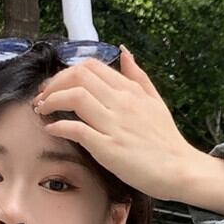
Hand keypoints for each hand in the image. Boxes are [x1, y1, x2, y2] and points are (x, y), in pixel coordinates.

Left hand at [33, 47, 199, 200]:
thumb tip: (124, 53)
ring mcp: (115, 124)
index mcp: (130, 90)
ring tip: (42, 110)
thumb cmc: (166, 141)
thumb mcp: (155, 101)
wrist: (181, 170)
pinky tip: (51, 130)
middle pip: (78, 76)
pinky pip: (78, 130)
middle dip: (53, 83)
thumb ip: (138, 77)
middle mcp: (121, 102)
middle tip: (43, 97)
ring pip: (75, 97)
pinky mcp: (109, 148)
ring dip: (51, 101)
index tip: (55, 86)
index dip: (66, 73)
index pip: (91, 66)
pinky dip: (59, 126)